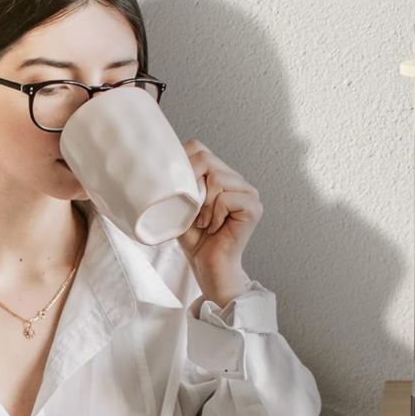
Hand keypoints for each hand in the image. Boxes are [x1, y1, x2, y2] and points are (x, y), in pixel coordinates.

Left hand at [176, 139, 262, 305]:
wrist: (208, 266)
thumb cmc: (194, 238)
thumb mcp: (179, 203)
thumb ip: (178, 180)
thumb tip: (161, 159)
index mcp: (221, 174)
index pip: (199, 149)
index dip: (183, 165)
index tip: (179, 192)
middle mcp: (238, 180)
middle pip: (207, 159)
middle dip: (191, 185)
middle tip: (192, 211)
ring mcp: (249, 193)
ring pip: (216, 177)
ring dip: (204, 203)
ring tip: (204, 222)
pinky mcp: (253, 207)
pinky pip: (226, 197)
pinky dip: (214, 214)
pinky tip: (214, 227)